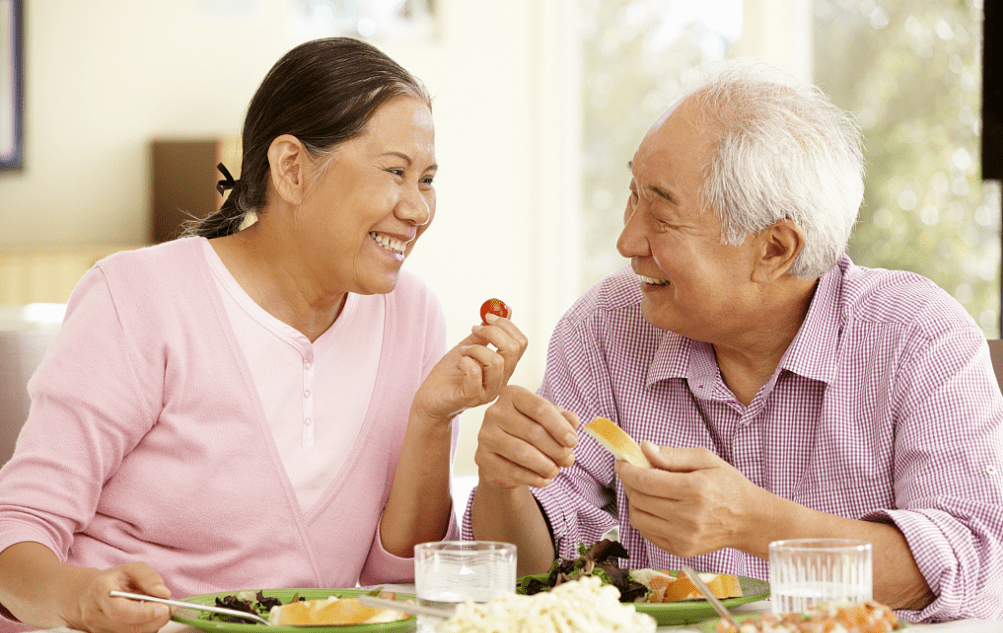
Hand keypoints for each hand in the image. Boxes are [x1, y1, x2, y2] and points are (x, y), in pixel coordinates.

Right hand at [72, 562, 173, 632]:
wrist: (90, 595)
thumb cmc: (114, 580)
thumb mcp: (131, 569)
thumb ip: (148, 578)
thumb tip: (164, 594)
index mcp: (99, 592)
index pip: (121, 611)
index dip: (145, 613)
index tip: (165, 607)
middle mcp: (95, 616)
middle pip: (129, 628)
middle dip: (156, 620)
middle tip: (171, 608)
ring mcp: (99, 630)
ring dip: (153, 624)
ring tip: (158, 609)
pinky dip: (146, 628)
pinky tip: (148, 617)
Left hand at [412, 312, 527, 423]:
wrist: (431, 399)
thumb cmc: (450, 374)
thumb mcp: (470, 347)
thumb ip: (486, 332)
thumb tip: (505, 308)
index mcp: (504, 368)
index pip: (521, 343)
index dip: (506, 325)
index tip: (486, 317)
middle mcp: (501, 381)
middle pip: (513, 350)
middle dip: (493, 332)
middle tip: (475, 329)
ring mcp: (488, 391)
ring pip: (496, 362)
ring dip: (475, 349)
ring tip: (463, 351)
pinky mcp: (472, 398)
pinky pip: (475, 373)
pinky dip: (465, 361)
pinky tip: (458, 363)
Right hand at [475, 385, 579, 488]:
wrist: (503, 454)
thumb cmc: (528, 431)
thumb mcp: (548, 420)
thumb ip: (563, 418)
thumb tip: (573, 421)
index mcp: (512, 395)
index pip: (540, 408)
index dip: (560, 426)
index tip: (573, 441)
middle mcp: (495, 412)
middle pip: (533, 432)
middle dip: (556, 449)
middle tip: (568, 460)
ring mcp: (485, 435)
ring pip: (522, 453)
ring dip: (545, 466)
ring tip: (556, 471)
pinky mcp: (482, 458)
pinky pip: (512, 471)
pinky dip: (533, 478)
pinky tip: (544, 480)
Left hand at [616, 442, 767, 557]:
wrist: (749, 520)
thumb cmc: (729, 486)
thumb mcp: (706, 460)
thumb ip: (672, 455)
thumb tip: (644, 449)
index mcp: (694, 490)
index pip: (646, 481)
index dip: (628, 470)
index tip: (622, 463)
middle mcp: (688, 516)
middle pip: (639, 499)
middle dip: (630, 483)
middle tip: (633, 473)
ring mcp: (684, 537)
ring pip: (638, 518)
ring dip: (634, 501)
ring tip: (645, 491)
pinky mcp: (681, 549)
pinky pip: (647, 533)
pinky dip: (644, 518)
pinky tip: (654, 507)